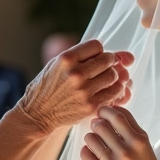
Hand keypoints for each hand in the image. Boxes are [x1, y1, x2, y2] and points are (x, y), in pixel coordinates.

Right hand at [17, 40, 133, 135]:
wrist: (38, 114)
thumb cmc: (48, 87)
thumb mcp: (57, 65)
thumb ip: (82, 56)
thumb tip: (122, 56)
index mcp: (65, 58)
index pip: (97, 45)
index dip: (98, 51)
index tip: (95, 58)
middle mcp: (75, 73)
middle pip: (108, 59)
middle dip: (108, 63)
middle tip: (103, 68)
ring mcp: (84, 90)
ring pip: (113, 75)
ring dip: (112, 76)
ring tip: (103, 80)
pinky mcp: (90, 106)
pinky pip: (113, 92)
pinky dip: (114, 90)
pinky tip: (106, 91)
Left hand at [80, 106, 159, 159]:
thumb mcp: (145, 143)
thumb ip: (131, 125)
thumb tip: (113, 107)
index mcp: (139, 140)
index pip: (116, 116)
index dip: (105, 110)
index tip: (102, 112)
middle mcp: (126, 151)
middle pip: (100, 125)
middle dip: (96, 123)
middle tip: (97, 127)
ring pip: (90, 139)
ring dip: (90, 137)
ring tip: (95, 141)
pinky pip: (85, 154)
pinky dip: (86, 151)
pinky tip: (92, 152)